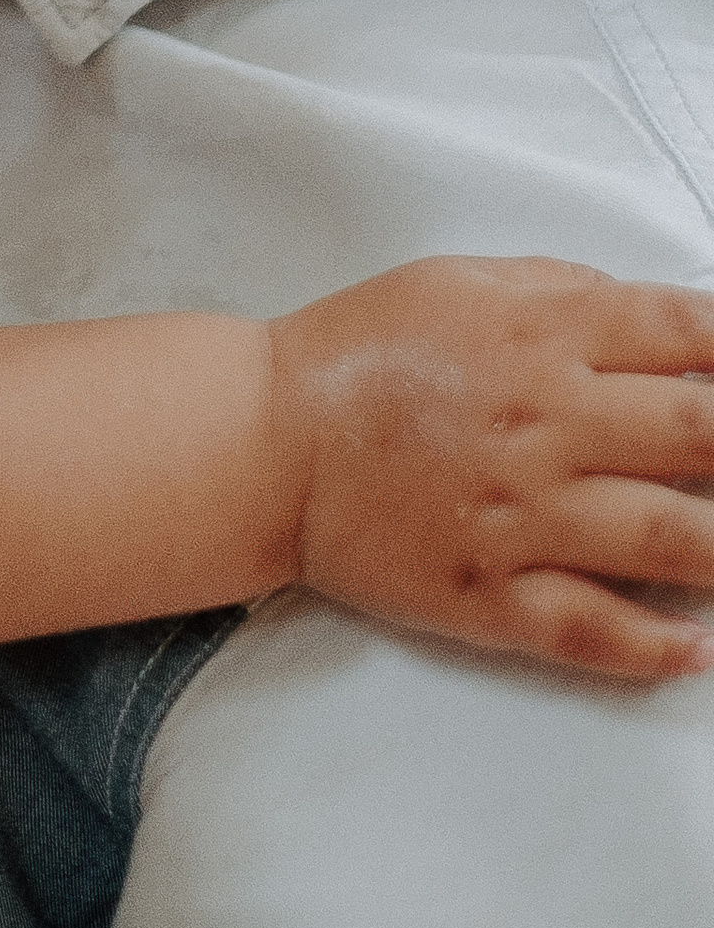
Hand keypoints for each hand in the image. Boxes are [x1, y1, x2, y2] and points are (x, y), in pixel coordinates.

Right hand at [274, 259, 713, 680]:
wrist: (258, 442)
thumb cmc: (358, 354)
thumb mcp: (458, 281)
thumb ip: (565, 291)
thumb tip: (657, 319)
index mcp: (539, 336)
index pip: (687, 330)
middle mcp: (544, 423)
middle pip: (702, 432)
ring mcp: (522, 516)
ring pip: (671, 538)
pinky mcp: (490, 593)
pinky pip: (592, 629)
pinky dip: (657, 646)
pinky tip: (699, 646)